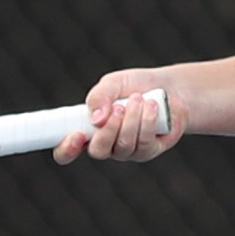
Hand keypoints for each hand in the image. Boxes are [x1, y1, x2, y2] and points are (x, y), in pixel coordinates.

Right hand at [52, 70, 182, 164]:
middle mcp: (105, 145)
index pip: (66, 151)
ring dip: (131, 119)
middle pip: (98, 152)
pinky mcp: (148, 151)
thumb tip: (96, 119)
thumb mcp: (112, 84)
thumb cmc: (134, 86)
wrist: (168, 88)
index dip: (66, 150)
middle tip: (118, 108)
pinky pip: (143, 143)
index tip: (77, 135)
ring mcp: (127, 151)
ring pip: (123, 146)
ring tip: (138, 99)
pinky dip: (146, 121)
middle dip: (108, 130)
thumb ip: (99, 97)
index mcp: (88, 130)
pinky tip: (151, 106)